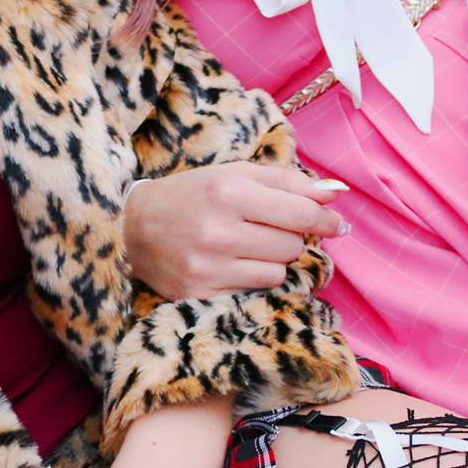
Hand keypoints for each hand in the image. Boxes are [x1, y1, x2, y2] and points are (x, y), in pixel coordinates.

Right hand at [123, 162, 347, 299]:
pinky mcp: (200, 293)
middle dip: (291, 236)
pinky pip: (255, 289)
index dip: (325, 219)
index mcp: (228, 190)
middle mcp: (219, 230)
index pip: (300, 211)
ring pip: (278, 271)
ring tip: (248, 245)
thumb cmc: (190, 195)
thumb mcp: (233, 174)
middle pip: (292, 245)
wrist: (130, 228)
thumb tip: (337, 193)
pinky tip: (232, 262)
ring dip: (273, 258)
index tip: (337, 222)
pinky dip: (253, 275)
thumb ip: (287, 181)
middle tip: (272, 228)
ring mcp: (208, 266)